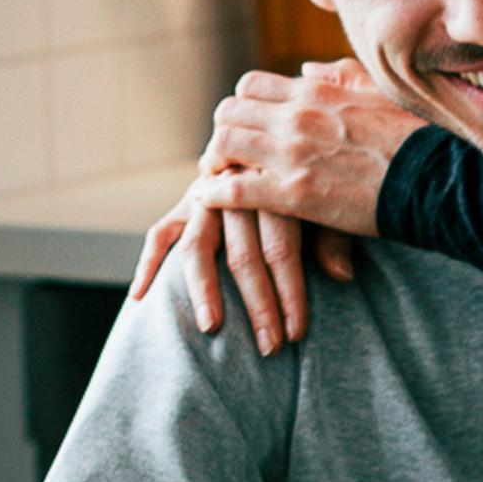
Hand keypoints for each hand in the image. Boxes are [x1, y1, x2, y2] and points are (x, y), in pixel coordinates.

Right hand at [129, 133, 359, 350]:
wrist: (277, 135)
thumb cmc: (312, 178)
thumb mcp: (330, 199)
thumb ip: (333, 234)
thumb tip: (341, 276)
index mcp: (277, 185)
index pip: (281, 247)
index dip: (289, 292)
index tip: (295, 333)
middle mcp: (237, 188)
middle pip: (243, 252)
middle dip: (258, 304)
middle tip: (269, 346)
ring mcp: (206, 194)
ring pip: (198, 245)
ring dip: (205, 290)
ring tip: (211, 327)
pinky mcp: (186, 203)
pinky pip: (161, 233)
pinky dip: (149, 264)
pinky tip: (141, 299)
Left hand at [190, 61, 424, 238]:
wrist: (437, 179)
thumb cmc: (416, 138)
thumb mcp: (379, 92)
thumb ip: (339, 75)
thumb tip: (306, 68)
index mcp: (316, 92)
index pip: (250, 86)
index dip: (240, 108)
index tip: (245, 127)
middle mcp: (297, 116)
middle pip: (228, 112)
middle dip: (222, 132)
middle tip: (225, 154)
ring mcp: (292, 154)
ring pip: (223, 145)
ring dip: (213, 161)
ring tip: (215, 177)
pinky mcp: (294, 194)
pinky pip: (233, 190)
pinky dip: (213, 194)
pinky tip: (209, 202)